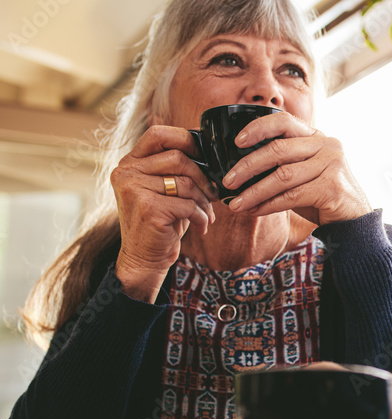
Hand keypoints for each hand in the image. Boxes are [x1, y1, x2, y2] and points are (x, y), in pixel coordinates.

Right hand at [111, 126, 216, 301]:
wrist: (144, 259)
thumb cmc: (161, 223)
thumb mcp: (165, 191)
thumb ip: (176, 169)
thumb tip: (210, 153)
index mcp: (129, 163)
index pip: (158, 134)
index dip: (186, 140)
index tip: (205, 156)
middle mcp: (126, 172)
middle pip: (178, 158)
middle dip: (203, 177)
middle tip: (213, 195)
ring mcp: (134, 189)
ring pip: (186, 182)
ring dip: (204, 200)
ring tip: (207, 213)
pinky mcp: (148, 208)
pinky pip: (188, 204)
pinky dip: (201, 216)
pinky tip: (202, 226)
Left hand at [221, 113, 372, 224]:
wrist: (354, 221)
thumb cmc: (323, 196)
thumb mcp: (304, 173)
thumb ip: (282, 164)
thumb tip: (241, 169)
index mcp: (318, 137)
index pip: (284, 121)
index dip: (258, 128)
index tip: (237, 141)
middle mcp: (327, 146)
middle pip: (278, 150)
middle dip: (248, 167)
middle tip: (228, 181)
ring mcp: (332, 165)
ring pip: (282, 176)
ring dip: (254, 191)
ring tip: (236, 203)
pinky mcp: (331, 188)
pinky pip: (291, 196)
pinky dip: (268, 205)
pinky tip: (254, 211)